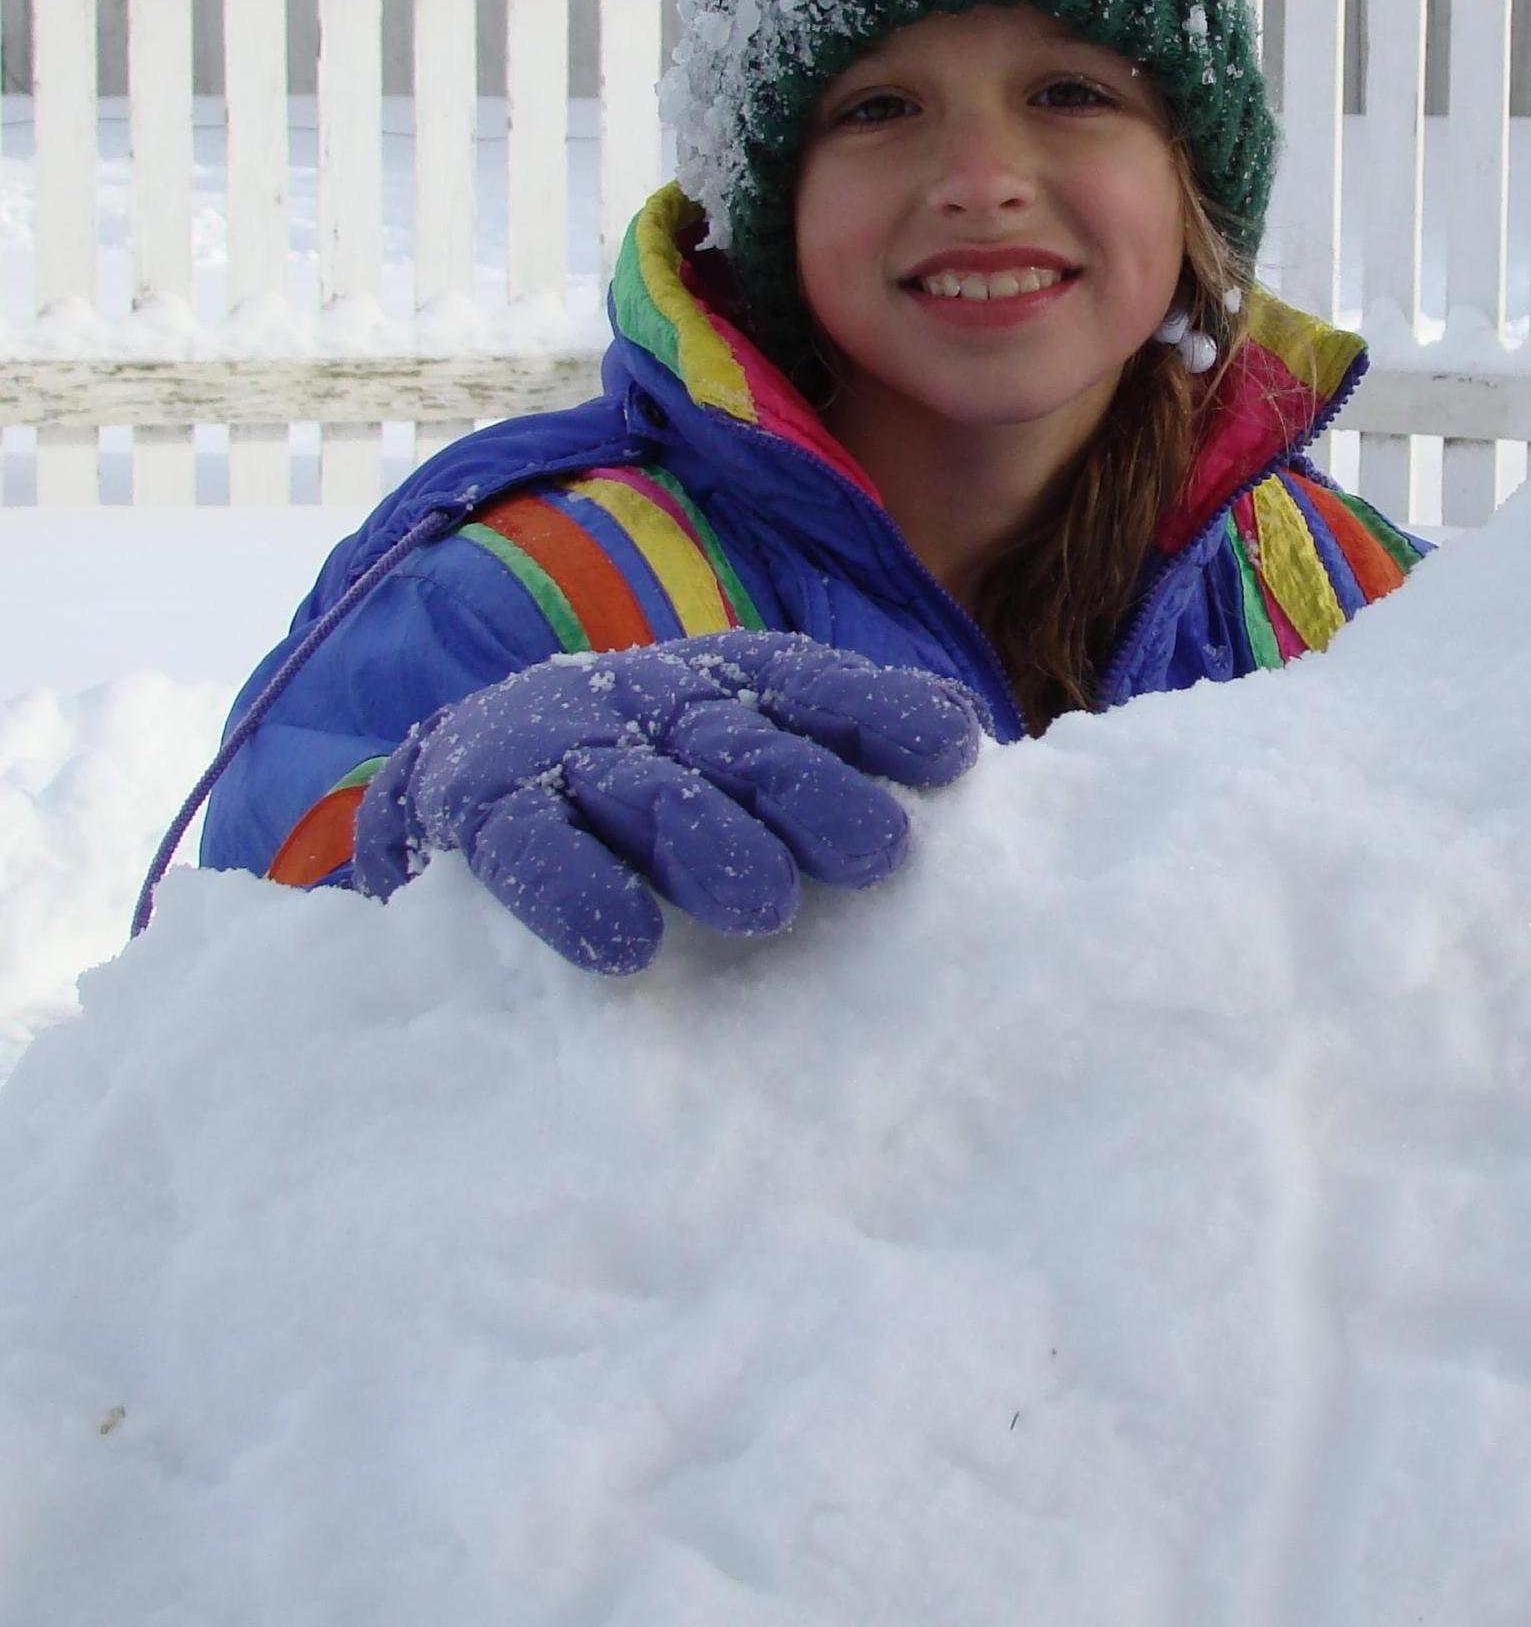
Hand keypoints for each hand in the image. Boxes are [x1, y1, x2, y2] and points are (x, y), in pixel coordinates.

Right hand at [350, 633, 980, 972]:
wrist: (469, 759)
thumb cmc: (658, 769)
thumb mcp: (745, 738)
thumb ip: (843, 739)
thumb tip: (964, 735)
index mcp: (731, 683)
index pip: (816, 690)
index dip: (881, 715)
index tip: (953, 751)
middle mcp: (660, 706)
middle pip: (745, 747)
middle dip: (812, 792)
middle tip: (877, 850)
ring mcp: (576, 753)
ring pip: (651, 795)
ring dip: (707, 843)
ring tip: (766, 903)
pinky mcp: (492, 809)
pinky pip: (537, 850)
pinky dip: (579, 891)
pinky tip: (626, 943)